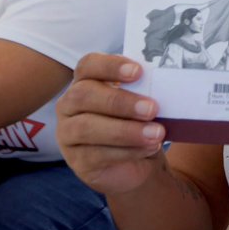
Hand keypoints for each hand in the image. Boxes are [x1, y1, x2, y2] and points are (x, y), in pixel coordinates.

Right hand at [56, 53, 166, 196]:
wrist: (140, 164)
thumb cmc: (138, 124)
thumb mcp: (142, 104)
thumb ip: (143, 91)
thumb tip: (161, 85)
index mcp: (85, 82)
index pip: (88, 66)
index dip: (110, 66)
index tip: (138, 71)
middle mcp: (69, 105)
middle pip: (83, 95)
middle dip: (119, 101)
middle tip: (152, 108)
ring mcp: (67, 134)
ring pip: (87, 127)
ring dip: (125, 130)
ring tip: (156, 134)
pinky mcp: (77, 161)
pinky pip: (96, 154)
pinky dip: (127, 151)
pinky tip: (148, 148)